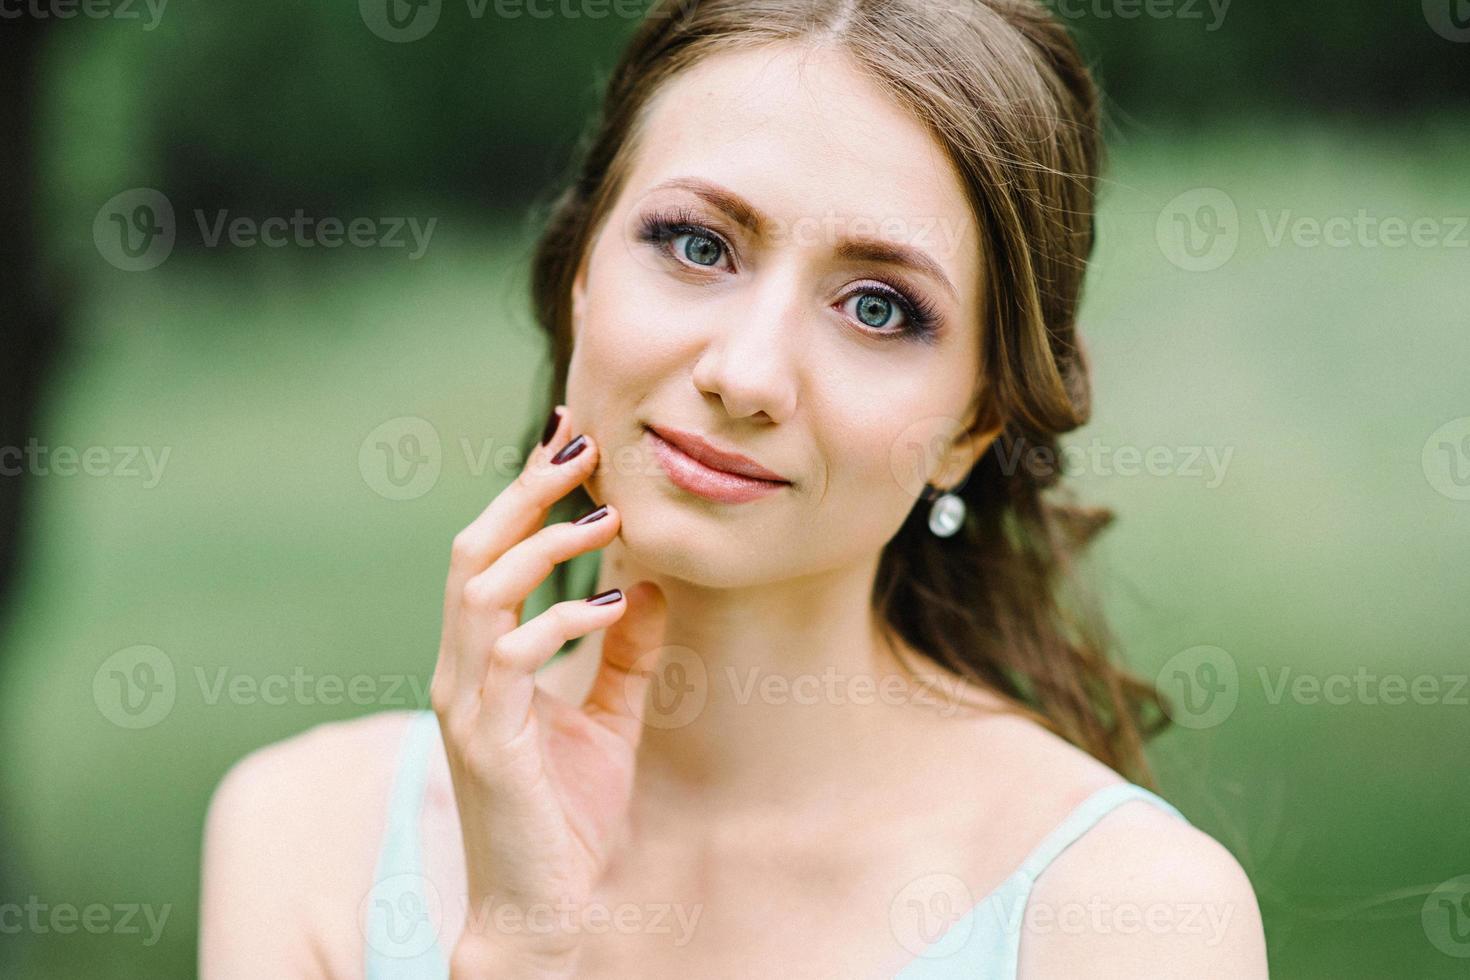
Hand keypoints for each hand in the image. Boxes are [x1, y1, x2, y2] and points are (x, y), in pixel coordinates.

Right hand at [429, 406, 667, 973]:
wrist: (545, 906)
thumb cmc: (569, 812)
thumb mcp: (610, 714)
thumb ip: (625, 650)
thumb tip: (656, 582)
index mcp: (483, 657)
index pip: (492, 553)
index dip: (526, 492)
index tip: (573, 438)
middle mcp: (461, 668)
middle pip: (471, 552)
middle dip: (523, 493)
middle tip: (582, 448)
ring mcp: (466, 702)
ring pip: (479, 592)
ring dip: (543, 546)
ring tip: (606, 520)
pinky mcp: (487, 741)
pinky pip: (511, 659)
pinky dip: (562, 620)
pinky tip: (613, 607)